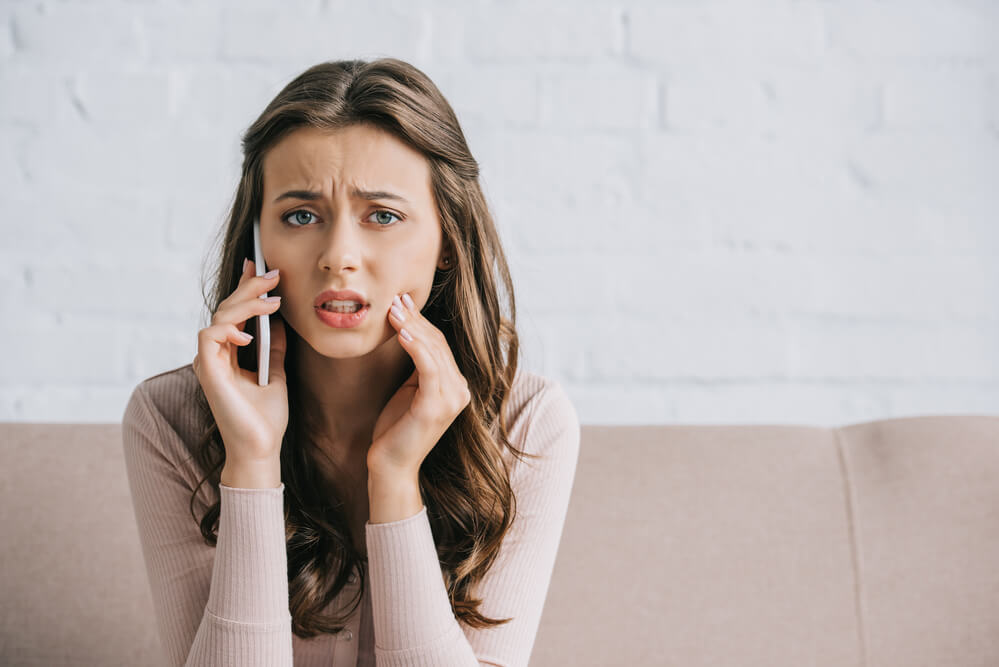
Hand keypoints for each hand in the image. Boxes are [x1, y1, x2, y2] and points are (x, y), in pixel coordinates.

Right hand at [191, 258, 288, 470]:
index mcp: (229, 354)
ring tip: (273, 300)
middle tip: (272, 274)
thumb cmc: (266, 418)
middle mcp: (215, 355)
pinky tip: (249, 334)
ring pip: (219, 317)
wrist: (261, 448)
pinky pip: (209, 337)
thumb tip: (280, 321)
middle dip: (249, 288)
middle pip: (226, 309)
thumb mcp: (276, 373)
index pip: (234, 312)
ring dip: (246, 304)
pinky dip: (228, 329)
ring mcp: (209, 362)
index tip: (260, 267)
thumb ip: (274, 347)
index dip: (244, 287)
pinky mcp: (208, 372)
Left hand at [368, 292, 471, 478]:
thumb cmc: (396, 428)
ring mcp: (451, 399)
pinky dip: (415, 347)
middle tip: (395, 300)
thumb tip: (409, 331)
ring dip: (411, 328)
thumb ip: (418, 367)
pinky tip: (400, 333)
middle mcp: (460, 391)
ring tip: (392, 311)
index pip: (440, 345)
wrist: (391, 465)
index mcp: (457, 386)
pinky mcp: (436, 406)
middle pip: (438, 344)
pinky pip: (428, 367)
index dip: (421, 322)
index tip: (402, 302)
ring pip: (433, 352)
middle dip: (415, 320)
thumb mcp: (410, 390)